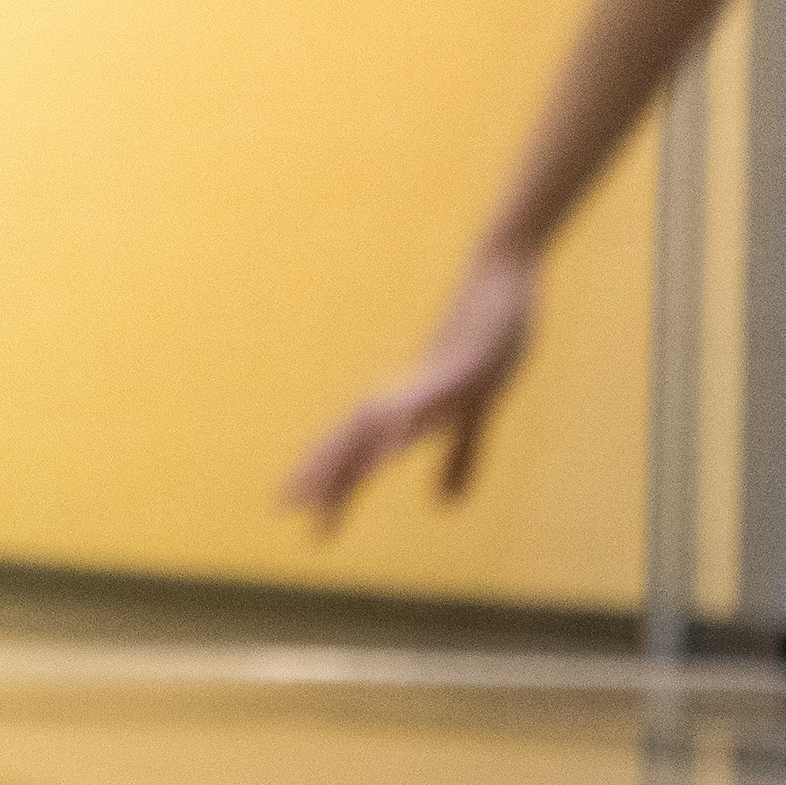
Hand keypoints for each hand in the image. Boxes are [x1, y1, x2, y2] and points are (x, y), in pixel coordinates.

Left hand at [280, 241, 541, 532]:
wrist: (502, 275)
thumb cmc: (488, 338)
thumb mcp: (477, 409)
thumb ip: (460, 456)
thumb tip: (441, 504)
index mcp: (408, 406)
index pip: (357, 447)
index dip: (326, 477)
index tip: (289, 509)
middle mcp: (409, 391)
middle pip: (355, 436)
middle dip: (323, 473)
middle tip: (283, 507)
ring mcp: (434, 377)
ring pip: (382, 419)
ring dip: (354, 452)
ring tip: (326, 488)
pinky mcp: (465, 366)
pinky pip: (433, 398)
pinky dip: (411, 419)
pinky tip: (397, 441)